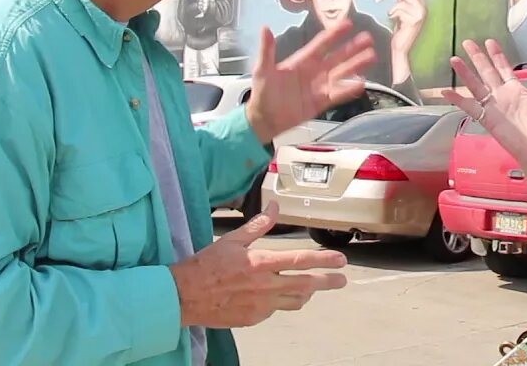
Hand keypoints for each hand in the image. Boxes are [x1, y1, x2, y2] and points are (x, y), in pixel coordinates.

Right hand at [169, 201, 347, 328]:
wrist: (185, 296)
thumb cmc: (207, 265)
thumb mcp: (233, 240)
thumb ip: (258, 225)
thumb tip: (274, 207)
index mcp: (261, 263)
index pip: (301, 260)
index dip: (324, 260)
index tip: (341, 260)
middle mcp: (265, 285)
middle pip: (306, 284)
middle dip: (327, 281)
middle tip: (342, 280)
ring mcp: (260, 305)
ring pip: (295, 301)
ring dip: (307, 293)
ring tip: (313, 287)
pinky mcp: (253, 319)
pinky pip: (276, 310)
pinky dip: (282, 301)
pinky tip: (279, 295)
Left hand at [246, 19, 376, 142]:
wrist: (263, 120)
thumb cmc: (262, 93)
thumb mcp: (262, 70)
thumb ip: (267, 50)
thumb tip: (265, 28)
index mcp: (301, 61)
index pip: (321, 44)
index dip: (334, 34)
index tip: (348, 23)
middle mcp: (314, 71)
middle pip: (337, 57)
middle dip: (352, 48)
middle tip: (368, 38)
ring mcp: (319, 86)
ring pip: (342, 73)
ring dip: (356, 65)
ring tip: (371, 57)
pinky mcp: (321, 102)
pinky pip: (338, 94)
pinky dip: (349, 90)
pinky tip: (361, 84)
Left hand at [388, 0, 425, 83]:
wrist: (401, 46)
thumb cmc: (401, 30)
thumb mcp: (403, 12)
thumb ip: (403, 1)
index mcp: (422, 7)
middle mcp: (423, 10)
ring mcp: (419, 15)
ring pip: (404, 2)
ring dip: (395, 6)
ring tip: (391, 13)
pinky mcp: (413, 21)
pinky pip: (400, 10)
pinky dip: (393, 13)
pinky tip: (392, 18)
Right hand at [441, 40, 526, 181]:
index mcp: (516, 89)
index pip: (503, 67)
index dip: (497, 55)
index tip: (489, 41)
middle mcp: (502, 95)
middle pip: (486, 72)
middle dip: (477, 57)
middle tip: (467, 42)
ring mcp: (492, 106)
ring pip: (475, 85)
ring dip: (465, 73)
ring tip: (454, 60)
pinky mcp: (486, 118)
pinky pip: (469, 106)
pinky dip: (457, 99)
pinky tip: (446, 92)